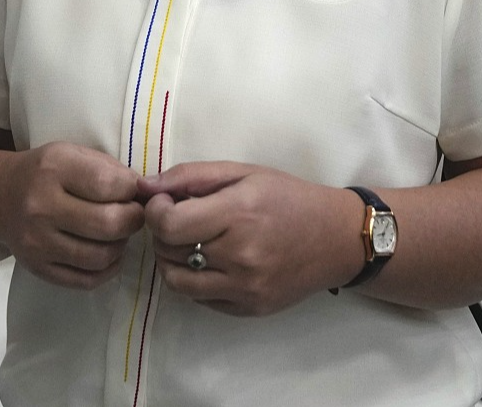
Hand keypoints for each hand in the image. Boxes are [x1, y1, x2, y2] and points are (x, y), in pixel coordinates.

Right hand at [0, 142, 143, 289]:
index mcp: (53, 169)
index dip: (132, 190)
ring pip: (101, 256)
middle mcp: (40, 207)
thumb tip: (146, 195)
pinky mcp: (38, 269)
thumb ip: (110, 170)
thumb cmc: (46, 172)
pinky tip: (106, 252)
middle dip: (133, 220)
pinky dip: (107, 269)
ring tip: (117, 233)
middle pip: (109, 224)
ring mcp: (37, 243)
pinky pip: (87, 280)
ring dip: (120, 245)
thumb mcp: (73, 153)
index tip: (134, 191)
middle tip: (132, 215)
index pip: (109, 184)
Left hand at [138, 161, 360, 316]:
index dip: (155, 211)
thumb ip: (191, 176)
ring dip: (171, 261)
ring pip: (178, 282)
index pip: (168, 225)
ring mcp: (245, 287)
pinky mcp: (249, 309)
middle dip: (162, 233)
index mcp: (239, 213)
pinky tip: (210, 262)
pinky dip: (195, 280)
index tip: (165, 202)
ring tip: (187, 243)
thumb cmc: (289, 197)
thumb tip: (144, 187)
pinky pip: (200, 299)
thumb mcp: (244, 172)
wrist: (337, 238)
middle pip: (169, 252)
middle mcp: (241, 255)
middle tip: (178, 219)